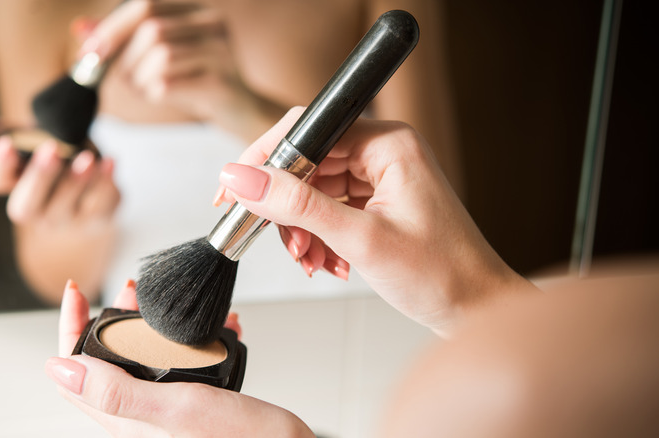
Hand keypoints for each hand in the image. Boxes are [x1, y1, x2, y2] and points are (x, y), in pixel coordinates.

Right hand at [0, 117, 120, 300]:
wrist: (93, 187)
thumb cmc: (58, 158)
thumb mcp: (33, 140)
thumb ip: (5, 132)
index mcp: (14, 186)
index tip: (7, 143)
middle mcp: (35, 210)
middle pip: (26, 205)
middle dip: (38, 177)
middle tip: (50, 149)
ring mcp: (65, 220)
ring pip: (65, 206)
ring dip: (76, 181)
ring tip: (88, 157)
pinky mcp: (96, 220)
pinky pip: (99, 205)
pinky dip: (105, 183)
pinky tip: (110, 162)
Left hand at [46, 280, 311, 437]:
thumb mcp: (175, 407)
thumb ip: (117, 391)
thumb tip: (60, 369)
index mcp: (125, 418)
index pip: (75, 372)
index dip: (70, 328)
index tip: (77, 293)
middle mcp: (140, 413)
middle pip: (107, 358)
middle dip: (114, 317)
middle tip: (130, 291)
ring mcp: (166, 405)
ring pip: (142, 356)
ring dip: (152, 324)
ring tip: (167, 304)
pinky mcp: (193, 399)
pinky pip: (180, 363)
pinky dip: (194, 339)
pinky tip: (215, 329)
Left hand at [78, 0, 284, 139]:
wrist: (238, 110)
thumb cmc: (193, 79)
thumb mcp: (154, 56)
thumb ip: (121, 40)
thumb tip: (80, 28)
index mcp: (195, 9)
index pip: (145, 5)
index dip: (112, 27)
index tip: (90, 52)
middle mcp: (212, 22)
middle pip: (152, 30)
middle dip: (127, 59)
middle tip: (123, 81)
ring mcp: (221, 51)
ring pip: (161, 57)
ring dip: (141, 80)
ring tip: (146, 90)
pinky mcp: (222, 82)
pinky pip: (171, 84)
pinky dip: (155, 93)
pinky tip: (160, 97)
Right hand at [214, 108, 536, 336]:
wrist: (476, 309)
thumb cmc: (442, 274)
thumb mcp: (361, 239)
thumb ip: (297, 206)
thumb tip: (242, 179)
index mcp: (389, 144)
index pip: (309, 130)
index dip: (267, 159)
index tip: (237, 189)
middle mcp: (384, 153)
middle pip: (308, 163)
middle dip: (289, 208)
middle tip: (284, 241)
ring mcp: (381, 178)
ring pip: (314, 190)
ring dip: (304, 229)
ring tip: (313, 260)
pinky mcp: (378, 202)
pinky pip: (330, 209)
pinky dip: (320, 237)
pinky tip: (329, 262)